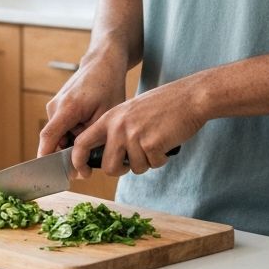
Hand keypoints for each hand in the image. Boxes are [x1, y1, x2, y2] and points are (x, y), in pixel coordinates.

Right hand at [37, 51, 128, 172]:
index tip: (51, 176)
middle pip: (54, 141)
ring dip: (72, 144)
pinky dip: (72, 134)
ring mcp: (55, 105)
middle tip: (85, 170)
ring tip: (92, 143)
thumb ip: (92, 139)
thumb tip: (83, 164)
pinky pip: (61, 126)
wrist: (103, 62)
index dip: (46, 159)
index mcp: (66, 108)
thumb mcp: (106, 115)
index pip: (48, 138)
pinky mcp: (58, 105)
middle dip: (66, 156)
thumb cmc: (108, 86)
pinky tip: (88, 131)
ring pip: (59, 135)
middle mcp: (55, 106)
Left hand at [70, 76, 205, 176]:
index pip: (81, 143)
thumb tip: (108, 157)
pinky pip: (153, 165)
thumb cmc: (164, 105)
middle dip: (122, 170)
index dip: (79, 161)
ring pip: (134, 168)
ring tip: (156, 142)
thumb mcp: (131, 111)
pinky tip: (166, 142)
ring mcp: (134, 136)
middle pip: (108, 167)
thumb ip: (117, 130)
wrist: (189, 97)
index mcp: (110, 118)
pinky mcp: (151, 144)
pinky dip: (161, 159)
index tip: (84, 171)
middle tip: (135, 159)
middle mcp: (118, 127)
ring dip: (147, 162)